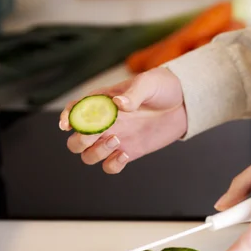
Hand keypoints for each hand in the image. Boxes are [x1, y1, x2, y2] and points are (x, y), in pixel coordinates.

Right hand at [59, 67, 186, 173]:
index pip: (75, 110)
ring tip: (117, 140)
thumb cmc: (163, 88)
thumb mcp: (150, 83)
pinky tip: (127, 154)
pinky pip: (109, 167)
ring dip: (96, 153)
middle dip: (80, 141)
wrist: (184, 105)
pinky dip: (113, 164)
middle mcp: (103, 123)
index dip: (67, 118)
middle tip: (98, 134)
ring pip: (88, 156)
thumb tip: (119, 104)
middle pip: (76, 140)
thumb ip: (133, 93)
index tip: (67, 124)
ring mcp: (113, 139)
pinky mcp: (126, 152)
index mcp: (102, 102)